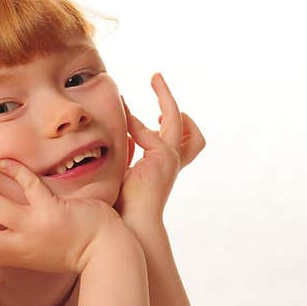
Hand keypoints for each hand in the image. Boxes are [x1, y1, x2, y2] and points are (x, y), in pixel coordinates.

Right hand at [0, 159, 121, 273]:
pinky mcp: (53, 212)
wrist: (108, 253)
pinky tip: (6, 163)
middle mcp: (21, 245)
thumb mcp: (40, 253)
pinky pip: (26, 185)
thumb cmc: (76, 249)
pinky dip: (12, 169)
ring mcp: (36, 229)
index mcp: (16, 255)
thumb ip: (19, 243)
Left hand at [114, 73, 204, 225]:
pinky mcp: (164, 157)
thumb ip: (123, 158)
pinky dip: (139, 121)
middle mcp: (171, 162)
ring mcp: (170, 159)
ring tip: (155, 80)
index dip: (153, 123)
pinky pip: (154, 130)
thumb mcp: (121, 176)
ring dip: (166, 99)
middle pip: (190, 132)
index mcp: (162, 168)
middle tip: (157, 82)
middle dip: (172, 105)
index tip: (136, 114)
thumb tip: (116, 144)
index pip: (168, 140)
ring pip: (182, 124)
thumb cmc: (121, 209)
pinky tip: (123, 110)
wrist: (130, 225)